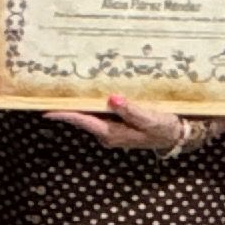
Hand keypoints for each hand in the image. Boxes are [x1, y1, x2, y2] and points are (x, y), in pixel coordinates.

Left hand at [51, 93, 196, 156]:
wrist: (178, 135)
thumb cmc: (165, 128)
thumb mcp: (150, 119)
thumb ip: (130, 110)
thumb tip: (111, 99)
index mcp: (112, 133)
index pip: (83, 121)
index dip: (65, 115)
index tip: (46, 110)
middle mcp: (108, 133)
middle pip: (83, 118)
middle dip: (69, 106)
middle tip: (52, 92)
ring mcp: (112, 129)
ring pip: (91, 115)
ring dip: (80, 104)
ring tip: (66, 89)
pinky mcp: (118, 124)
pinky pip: (101, 113)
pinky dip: (94, 104)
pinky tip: (90, 93)